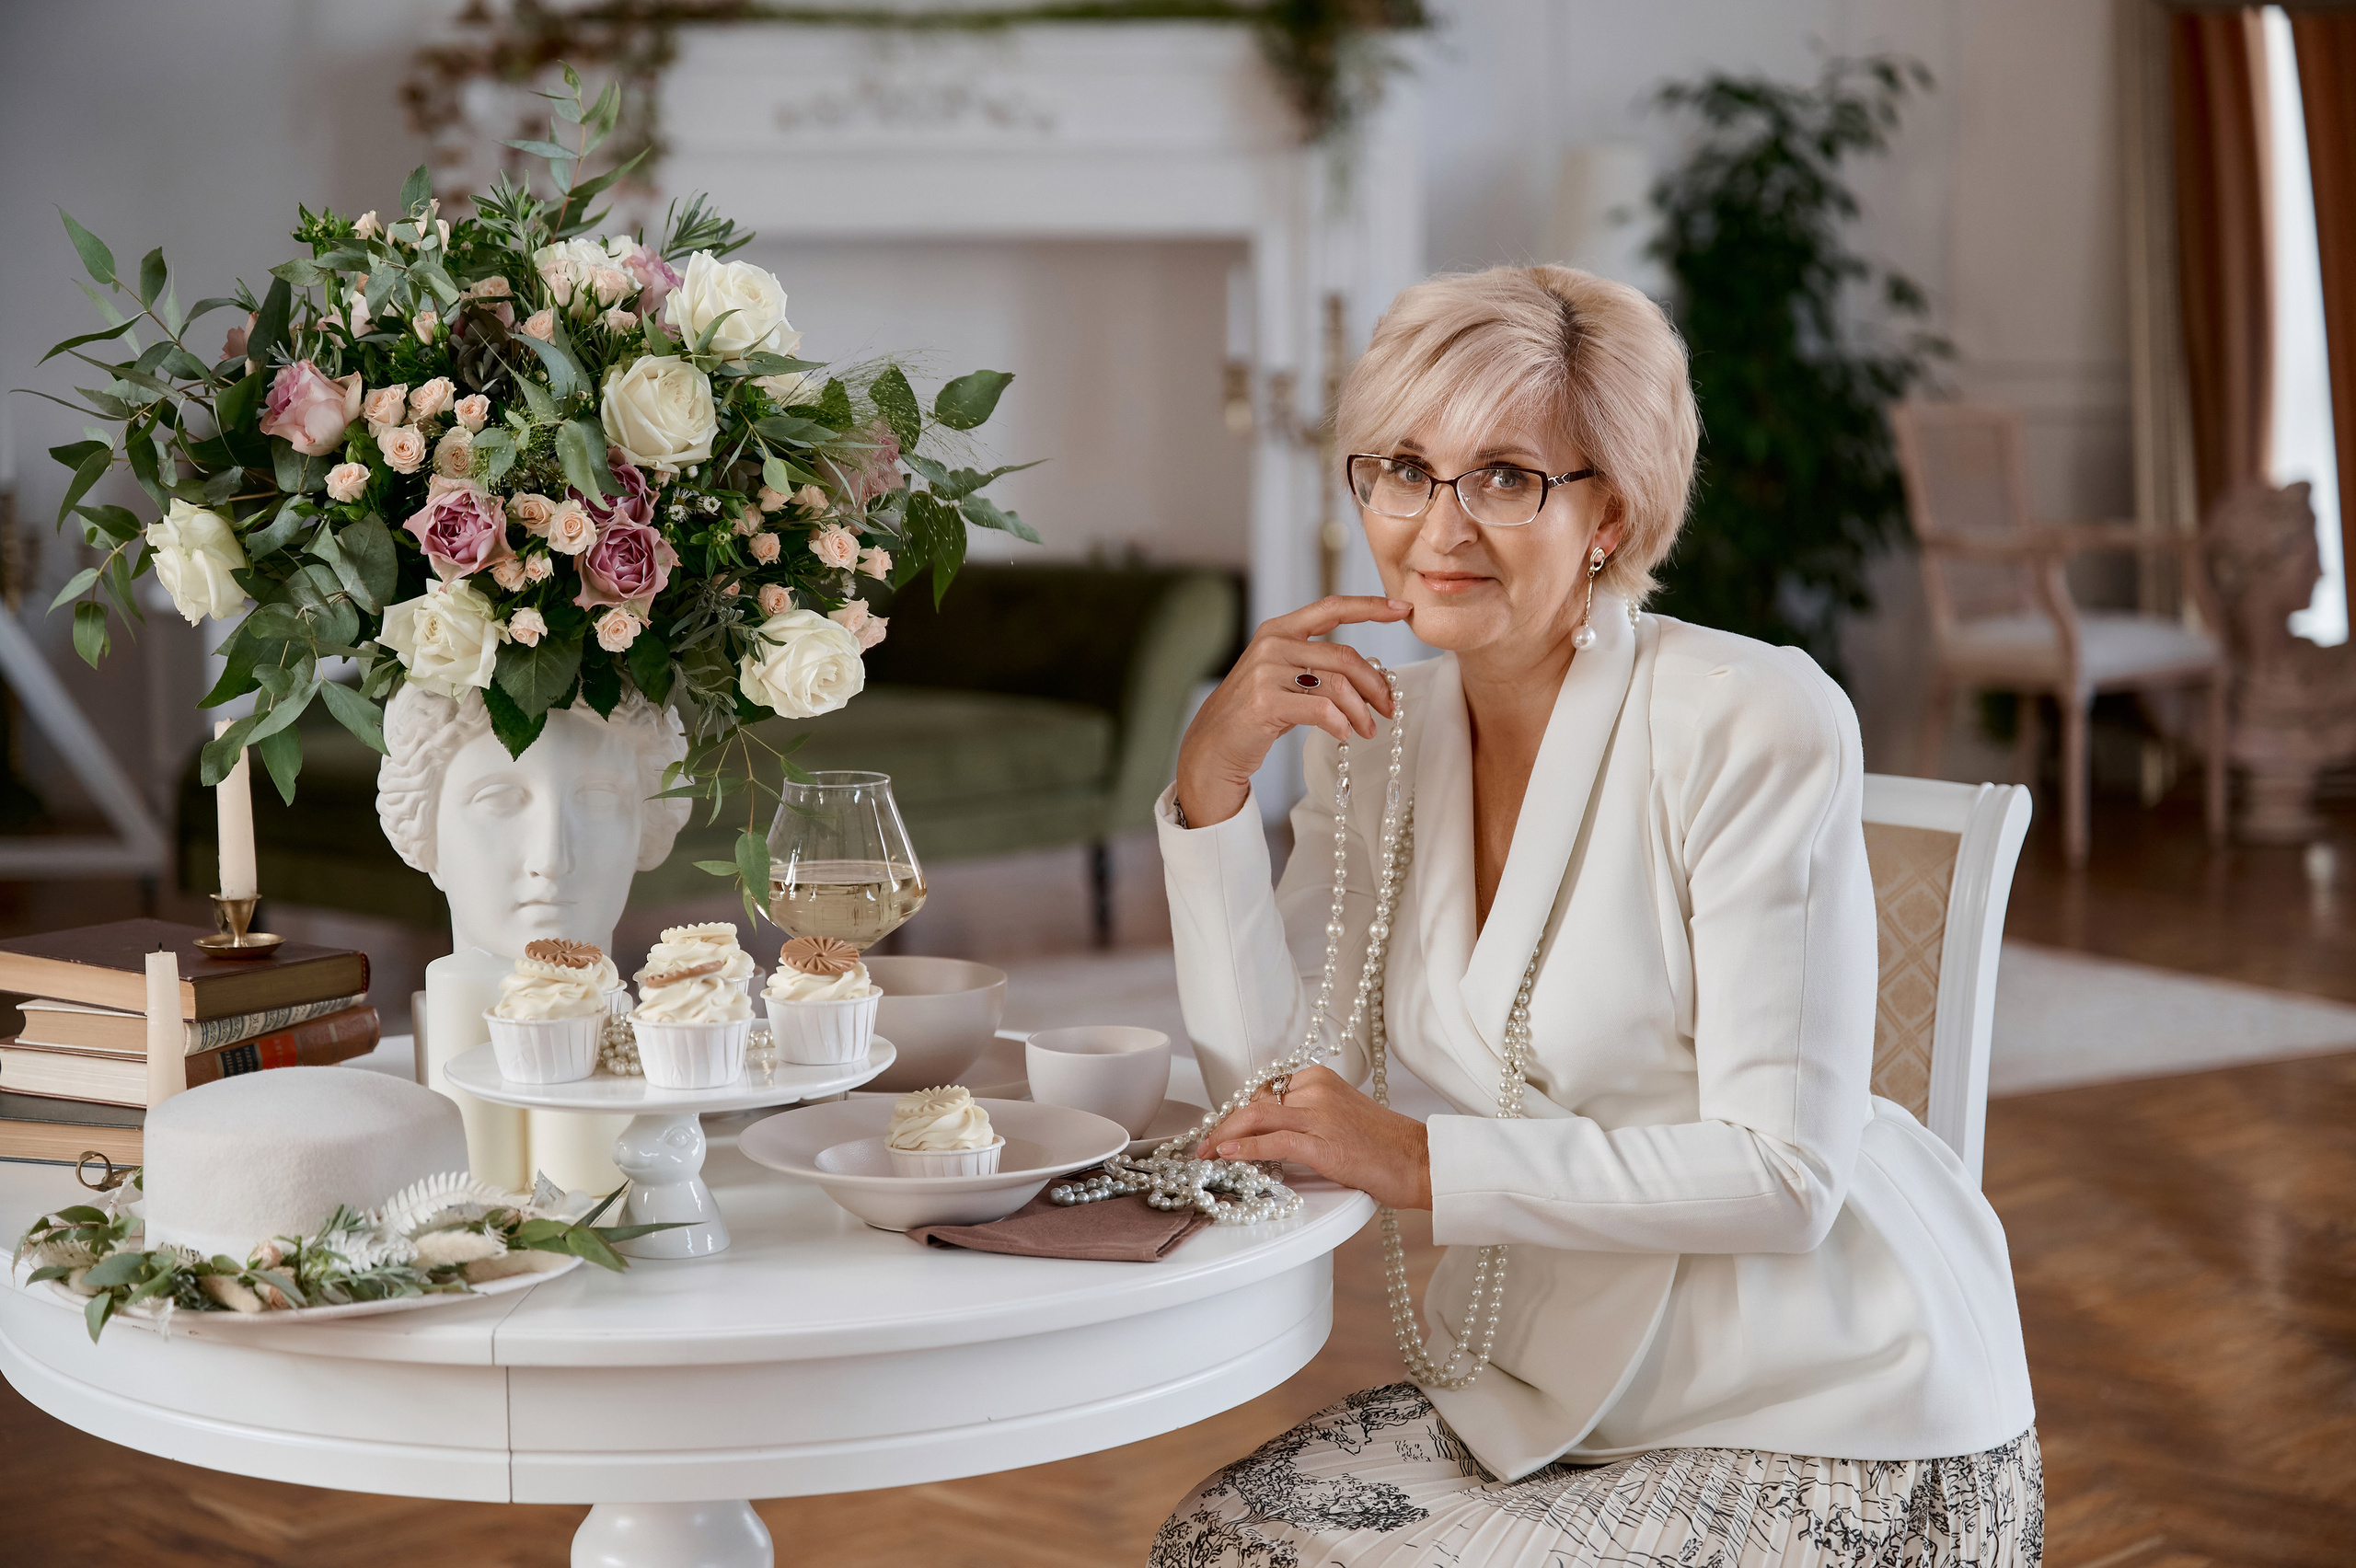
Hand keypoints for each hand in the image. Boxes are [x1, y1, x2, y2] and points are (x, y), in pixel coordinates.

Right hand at [1173, 596, 1411, 827]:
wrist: (1213, 745)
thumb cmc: (1255, 713)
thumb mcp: (1282, 676)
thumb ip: (1315, 664)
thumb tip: (1370, 675)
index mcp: (1279, 630)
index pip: (1332, 607)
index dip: (1370, 606)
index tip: (1402, 608)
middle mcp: (1273, 644)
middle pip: (1345, 656)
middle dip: (1375, 684)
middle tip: (1388, 708)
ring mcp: (1267, 672)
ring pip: (1338, 685)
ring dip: (1361, 712)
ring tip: (1367, 730)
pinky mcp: (1266, 702)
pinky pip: (1322, 709)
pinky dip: (1341, 725)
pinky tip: (1343, 735)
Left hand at [1198, 1064, 1431, 1209]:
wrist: (1418, 1160)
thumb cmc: (1382, 1145)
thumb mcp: (1338, 1116)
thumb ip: (1303, 1116)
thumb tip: (1263, 1133)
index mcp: (1318, 1078)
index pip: (1263, 1092)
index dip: (1236, 1113)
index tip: (1219, 1130)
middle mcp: (1316, 1089)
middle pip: (1254, 1103)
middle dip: (1222, 1125)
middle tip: (1202, 1146)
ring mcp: (1320, 1115)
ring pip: (1257, 1118)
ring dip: (1224, 1137)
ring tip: (1206, 1154)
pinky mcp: (1324, 1144)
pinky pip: (1275, 1141)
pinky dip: (1246, 1148)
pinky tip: (1228, 1155)